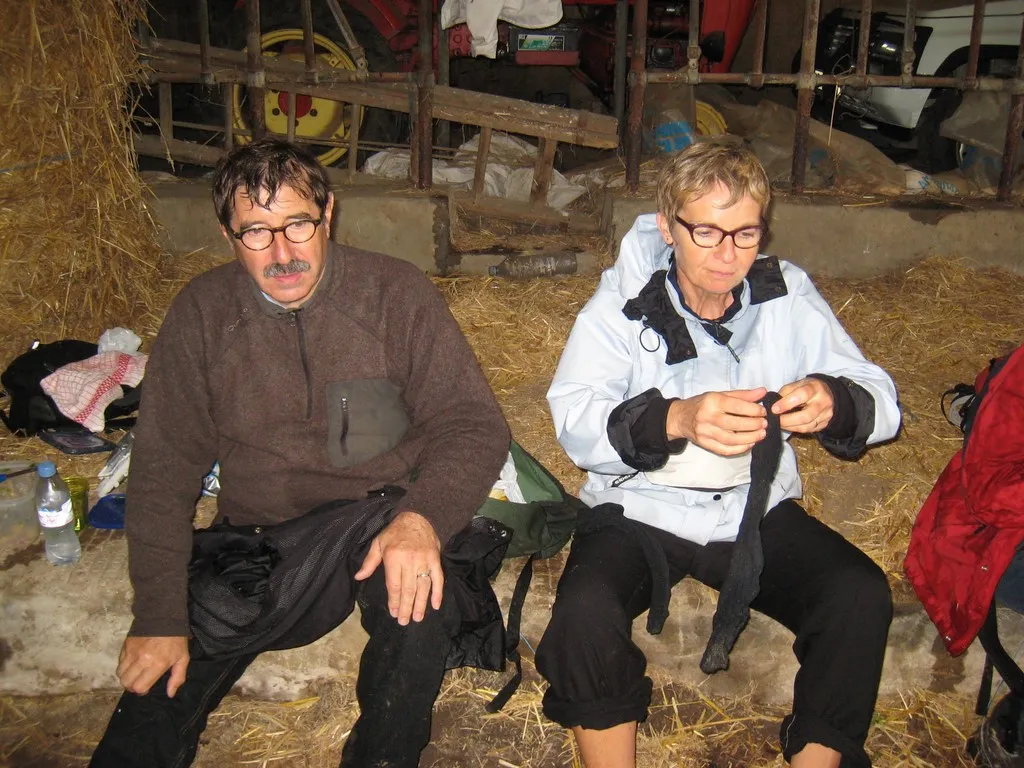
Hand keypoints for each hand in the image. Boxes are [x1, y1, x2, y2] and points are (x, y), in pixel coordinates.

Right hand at [117, 635, 188, 696]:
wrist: (163, 616)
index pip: (139, 687)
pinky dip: (124, 666)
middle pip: (126, 683)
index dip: (141, 691)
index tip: (147, 687)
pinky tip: (133, 663)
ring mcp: (131, 652)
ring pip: (120, 674)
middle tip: (139, 681)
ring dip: (126, 677)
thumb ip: (177, 677)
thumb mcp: (183, 658)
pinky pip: (119, 662)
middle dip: (132, 686)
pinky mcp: (125, 646)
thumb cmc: (175, 639)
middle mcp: (141, 660)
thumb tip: (170, 694)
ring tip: (135, 673)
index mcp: (157, 664)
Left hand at [354, 510, 442, 625]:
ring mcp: (424, 560)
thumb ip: (369, 562)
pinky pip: (438, 579)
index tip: (393, 612)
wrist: (418, 516)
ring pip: (423, 587)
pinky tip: (435, 605)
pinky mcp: (435, 559)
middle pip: (408, 589)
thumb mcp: (378, 543)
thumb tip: (358, 577)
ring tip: (417, 618)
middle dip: (406, 607)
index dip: (394, 601)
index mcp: (393, 557)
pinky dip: (438, 593)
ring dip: (420, 604)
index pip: (394, 585)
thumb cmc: (395, 532)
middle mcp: (409, 560)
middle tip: (404, 621)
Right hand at [666, 387, 767, 455]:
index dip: (753, 410)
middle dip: (753, 425)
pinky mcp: (704, 444)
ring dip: (749, 438)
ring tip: (761, 435)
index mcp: (712, 401)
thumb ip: (742, 395)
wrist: (680, 418)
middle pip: (735, 424)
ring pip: (731, 439)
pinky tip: (749, 444)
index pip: (736, 406)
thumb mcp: (720, 394)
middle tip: (765, 424)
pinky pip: (724, 450)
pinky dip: (739, 449)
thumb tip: (763, 392)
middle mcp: (707, 417)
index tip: (763, 412)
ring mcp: (705, 432)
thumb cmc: (703, 404)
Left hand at [772, 378, 834, 433]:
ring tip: (780, 423)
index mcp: (815, 388)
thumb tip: (773, 404)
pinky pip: (808, 430)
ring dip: (790, 426)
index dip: (786, 403)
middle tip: (775, 419)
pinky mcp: (824, 424)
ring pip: (807, 426)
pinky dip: (795, 429)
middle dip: (787, 420)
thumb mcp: (797, 384)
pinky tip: (788, 425)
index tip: (774, 409)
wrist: (825, 393)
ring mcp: (826, 415)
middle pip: (806, 416)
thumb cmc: (807, 388)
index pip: (802, 395)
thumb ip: (785, 392)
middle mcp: (823, 402)